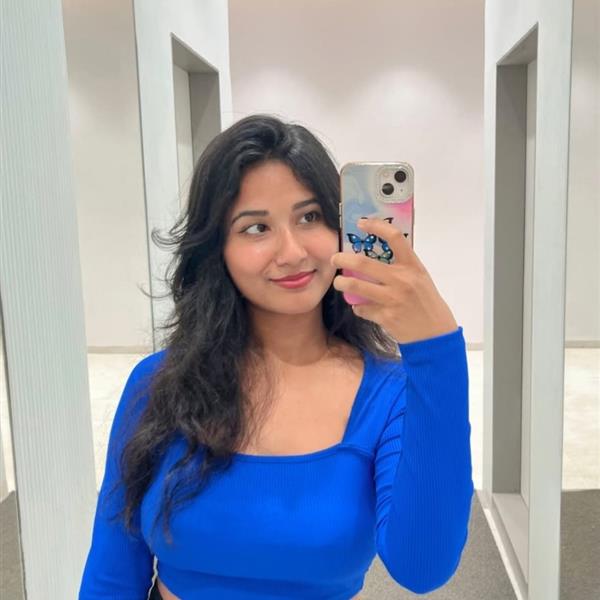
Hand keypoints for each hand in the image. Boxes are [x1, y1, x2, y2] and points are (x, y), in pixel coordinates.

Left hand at [330, 217, 458, 344]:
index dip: (376, 226)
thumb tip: (376, 254)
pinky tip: (360, 306)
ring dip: (342, 283)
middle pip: (364, 263)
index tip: (361, 223)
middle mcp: (402, 280)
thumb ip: (402, 266)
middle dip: (343, 259)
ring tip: (338, 282)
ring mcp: (392, 299)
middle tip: (334, 259)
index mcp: (413, 266)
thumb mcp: (420, 278)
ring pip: (357, 286)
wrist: (435, 334)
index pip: (395, 238)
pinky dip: (357, 307)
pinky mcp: (385, 317)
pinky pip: (362, 308)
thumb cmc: (426, 302)